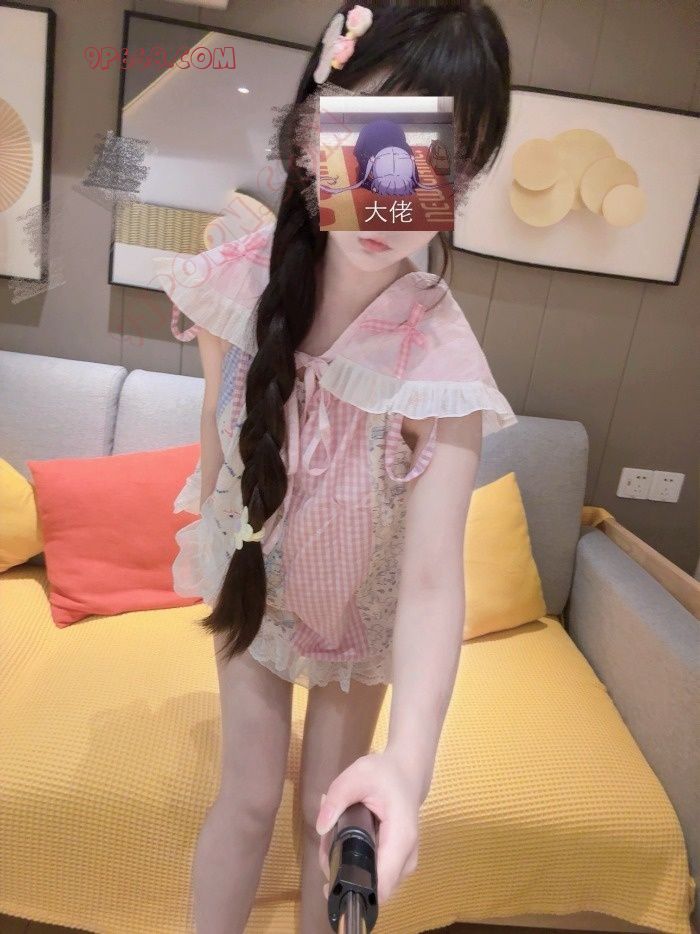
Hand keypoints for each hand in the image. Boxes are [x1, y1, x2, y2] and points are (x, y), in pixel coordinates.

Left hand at [315, 749, 421, 904]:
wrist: (406, 773)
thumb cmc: (385, 774)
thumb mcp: (357, 776)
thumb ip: (337, 798)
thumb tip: (321, 828)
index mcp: (401, 839)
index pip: (381, 885)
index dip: (355, 891)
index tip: (330, 884)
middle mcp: (406, 858)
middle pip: (370, 886)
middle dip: (341, 871)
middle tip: (325, 844)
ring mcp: (403, 864)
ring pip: (369, 881)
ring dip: (345, 866)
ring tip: (332, 837)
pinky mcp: (397, 863)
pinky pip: (373, 873)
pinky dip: (354, 862)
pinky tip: (343, 840)